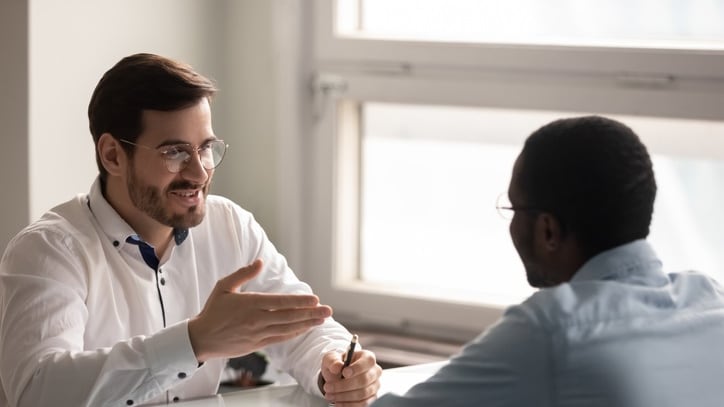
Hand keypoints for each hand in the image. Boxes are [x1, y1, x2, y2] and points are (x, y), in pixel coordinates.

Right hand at [188, 259, 332, 362]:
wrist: (201, 339)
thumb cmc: (213, 310)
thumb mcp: (224, 286)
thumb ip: (243, 273)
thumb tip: (260, 262)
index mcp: (250, 304)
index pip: (280, 302)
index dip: (299, 302)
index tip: (315, 299)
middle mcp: (256, 320)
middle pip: (289, 317)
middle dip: (310, 314)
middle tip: (328, 310)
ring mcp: (258, 334)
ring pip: (287, 329)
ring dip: (306, 324)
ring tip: (321, 320)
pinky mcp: (257, 345)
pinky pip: (280, 339)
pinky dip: (294, 334)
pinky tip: (305, 329)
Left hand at [319, 349, 381, 405]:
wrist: (337, 376)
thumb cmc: (337, 365)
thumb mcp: (331, 359)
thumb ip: (333, 361)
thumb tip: (337, 367)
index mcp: (366, 357)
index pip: (368, 361)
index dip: (357, 368)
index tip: (344, 373)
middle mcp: (374, 371)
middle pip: (364, 380)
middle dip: (344, 385)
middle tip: (328, 387)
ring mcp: (374, 385)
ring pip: (363, 393)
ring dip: (344, 396)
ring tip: (330, 395)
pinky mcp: (372, 398)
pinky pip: (363, 404)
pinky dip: (349, 404)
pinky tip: (338, 403)